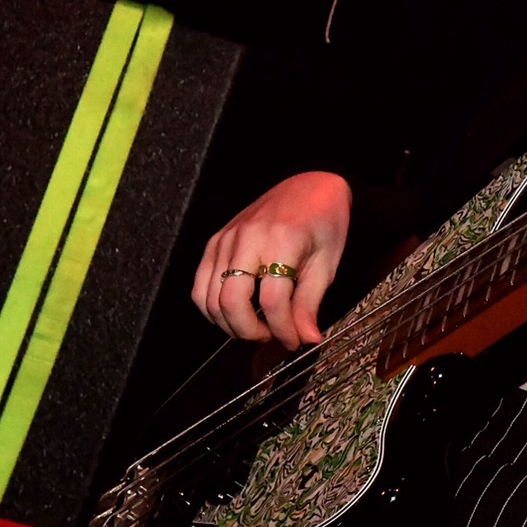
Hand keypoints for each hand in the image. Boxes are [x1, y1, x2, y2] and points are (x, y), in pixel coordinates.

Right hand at [190, 171, 350, 347]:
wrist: (311, 185)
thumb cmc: (323, 219)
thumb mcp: (327, 261)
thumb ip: (310, 302)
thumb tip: (307, 338)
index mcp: (282, 240)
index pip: (272, 301)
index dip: (282, 330)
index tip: (294, 340)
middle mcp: (248, 238)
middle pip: (232, 302)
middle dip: (250, 331)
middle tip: (271, 336)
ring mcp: (226, 239)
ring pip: (209, 298)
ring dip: (229, 324)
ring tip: (255, 327)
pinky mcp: (215, 241)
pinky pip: (200, 284)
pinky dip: (212, 307)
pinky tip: (234, 313)